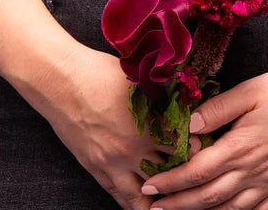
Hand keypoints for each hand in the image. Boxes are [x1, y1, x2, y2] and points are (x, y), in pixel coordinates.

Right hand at [14, 44, 201, 209]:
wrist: (61, 80)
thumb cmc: (101, 72)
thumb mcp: (140, 79)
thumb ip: (163, 96)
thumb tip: (185, 102)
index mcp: (150, 124)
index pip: (186, 148)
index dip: (199, 150)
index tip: (206, 149)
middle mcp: (135, 149)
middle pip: (170, 175)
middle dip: (185, 179)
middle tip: (197, 180)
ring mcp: (114, 162)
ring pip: (145, 195)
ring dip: (162, 200)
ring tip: (174, 202)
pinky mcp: (96, 168)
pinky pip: (119, 196)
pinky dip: (135, 204)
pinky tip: (146, 205)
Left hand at [141, 68, 267, 209]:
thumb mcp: (250, 91)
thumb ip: (217, 110)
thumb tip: (189, 125)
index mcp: (240, 147)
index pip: (195, 172)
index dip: (169, 182)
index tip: (148, 187)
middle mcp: (253, 171)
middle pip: (207, 197)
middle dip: (177, 205)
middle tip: (153, 209)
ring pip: (229, 209)